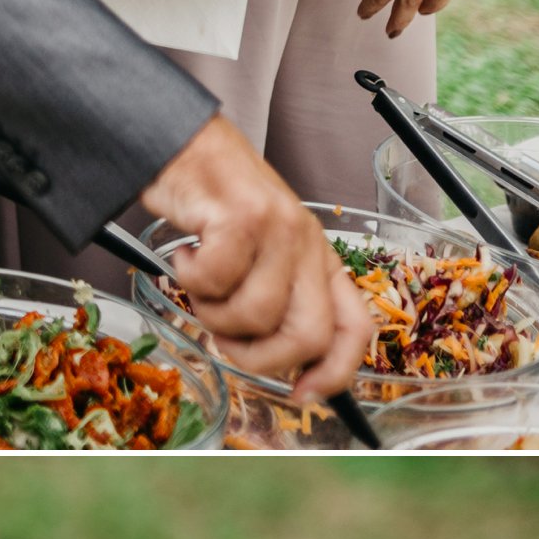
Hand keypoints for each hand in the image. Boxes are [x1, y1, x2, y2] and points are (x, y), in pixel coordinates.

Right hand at [142, 113, 373, 400]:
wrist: (184, 144)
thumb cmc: (215, 204)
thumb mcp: (259, 256)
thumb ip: (273, 304)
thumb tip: (274, 364)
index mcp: (318, 261)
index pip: (354, 329)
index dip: (335, 373)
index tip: (302, 394)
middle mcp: (308, 246)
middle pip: (306, 336)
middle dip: (256, 357)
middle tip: (223, 335)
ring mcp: (279, 230)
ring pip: (254, 314)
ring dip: (210, 312)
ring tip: (199, 281)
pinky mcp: (243, 217)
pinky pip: (215, 280)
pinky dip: (187, 276)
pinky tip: (186, 253)